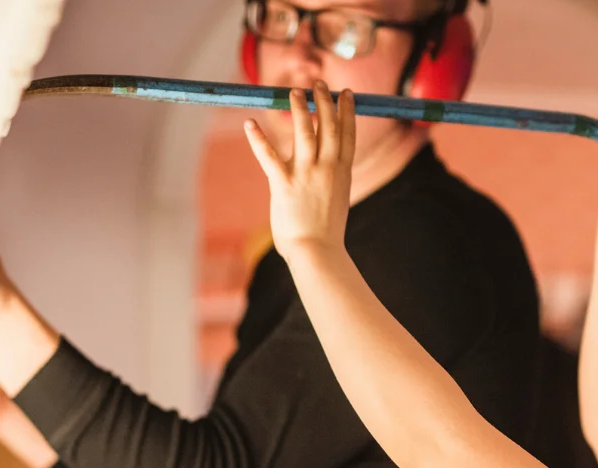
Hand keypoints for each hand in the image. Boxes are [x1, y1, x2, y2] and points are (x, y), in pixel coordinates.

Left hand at [243, 81, 354, 257]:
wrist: (317, 252)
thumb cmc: (326, 232)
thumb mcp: (337, 198)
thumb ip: (332, 178)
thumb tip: (326, 166)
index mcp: (342, 172)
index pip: (348, 133)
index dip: (348, 111)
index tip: (347, 93)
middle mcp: (327, 168)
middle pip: (328, 126)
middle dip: (324, 101)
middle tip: (319, 83)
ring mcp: (306, 174)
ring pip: (304, 132)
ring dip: (299, 110)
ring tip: (295, 92)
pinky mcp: (284, 183)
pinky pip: (268, 156)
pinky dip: (257, 139)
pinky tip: (249, 123)